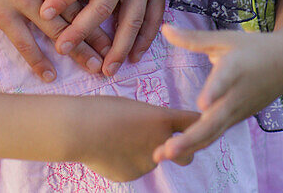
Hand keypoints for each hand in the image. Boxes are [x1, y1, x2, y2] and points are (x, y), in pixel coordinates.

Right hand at [0, 0, 112, 81]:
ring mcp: (25, 2)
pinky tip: (49, 76)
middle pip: (79, 12)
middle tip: (117, 52)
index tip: (123, 11)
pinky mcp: (5, 16)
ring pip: (58, 31)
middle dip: (99, 33)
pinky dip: (37, 60)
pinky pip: (24, 42)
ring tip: (96, 68)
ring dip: (78, 51)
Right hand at [79, 96, 196, 180]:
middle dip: (183, 152)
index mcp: (162, 120)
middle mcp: (162, 144)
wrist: (79, 129)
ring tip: (117, 136)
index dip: (199, 123)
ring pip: (152, 158)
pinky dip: (125, 159)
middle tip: (171, 145)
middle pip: (188, 154)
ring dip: (143, 151)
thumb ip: (152, 124)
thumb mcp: (133, 108)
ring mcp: (149, 164)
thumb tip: (160, 143)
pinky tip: (108, 148)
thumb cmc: (104, 110)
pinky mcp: (133, 176)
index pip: (194, 122)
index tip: (202, 124)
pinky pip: (134, 166)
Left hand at [153, 25, 282, 164]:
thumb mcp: (223, 38)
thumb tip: (164, 29)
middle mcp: (236, 96)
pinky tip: (175, 151)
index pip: (224, 81)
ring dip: (189, 145)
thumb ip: (193, 38)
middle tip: (168, 150)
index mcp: (235, 68)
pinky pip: (215, 134)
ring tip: (163, 155)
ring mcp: (237, 111)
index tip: (202, 104)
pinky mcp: (235, 119)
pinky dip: (197, 144)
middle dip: (190, 137)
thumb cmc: (251, 48)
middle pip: (214, 121)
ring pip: (213, 133)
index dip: (214, 92)